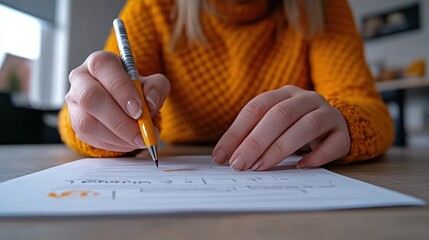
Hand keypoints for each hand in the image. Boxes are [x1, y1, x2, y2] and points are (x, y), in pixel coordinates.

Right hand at [66, 51, 169, 151]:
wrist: (124, 105)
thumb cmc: (135, 90)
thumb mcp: (152, 84)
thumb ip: (157, 87)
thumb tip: (151, 100)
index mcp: (100, 62)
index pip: (103, 67)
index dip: (121, 89)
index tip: (139, 110)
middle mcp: (81, 78)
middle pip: (90, 97)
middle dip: (118, 120)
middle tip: (140, 132)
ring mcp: (74, 101)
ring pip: (86, 121)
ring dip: (116, 136)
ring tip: (137, 140)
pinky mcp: (74, 122)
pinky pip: (88, 136)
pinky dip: (111, 143)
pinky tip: (127, 142)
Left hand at [212, 85, 349, 170]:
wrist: (336, 124)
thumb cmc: (296, 126)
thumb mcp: (273, 125)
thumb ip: (250, 136)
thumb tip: (222, 157)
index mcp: (284, 93)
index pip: (256, 107)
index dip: (237, 131)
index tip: (221, 156)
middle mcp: (306, 99)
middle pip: (280, 115)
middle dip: (255, 141)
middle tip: (239, 164)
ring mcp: (327, 113)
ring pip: (306, 127)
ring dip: (280, 149)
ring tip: (261, 167)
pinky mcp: (343, 132)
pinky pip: (333, 143)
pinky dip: (316, 156)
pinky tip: (300, 166)